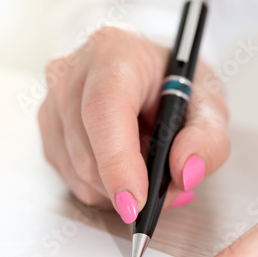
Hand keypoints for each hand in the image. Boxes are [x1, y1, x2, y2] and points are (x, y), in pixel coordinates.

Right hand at [38, 27, 229, 221]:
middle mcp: (72, 74)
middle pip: (87, 152)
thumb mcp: (209, 103)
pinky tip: (124, 166)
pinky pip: (71, 178)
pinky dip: (103, 186)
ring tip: (148, 167)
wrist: (145, 71)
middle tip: (166, 188)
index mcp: (113, 53)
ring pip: (78, 173)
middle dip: (128, 186)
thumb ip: (209, 138)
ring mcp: (53, 102)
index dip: (118, 162)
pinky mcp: (48, 129)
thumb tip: (185, 173)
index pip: (104, 110)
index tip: (137, 203)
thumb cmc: (173, 83)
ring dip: (117, 189)